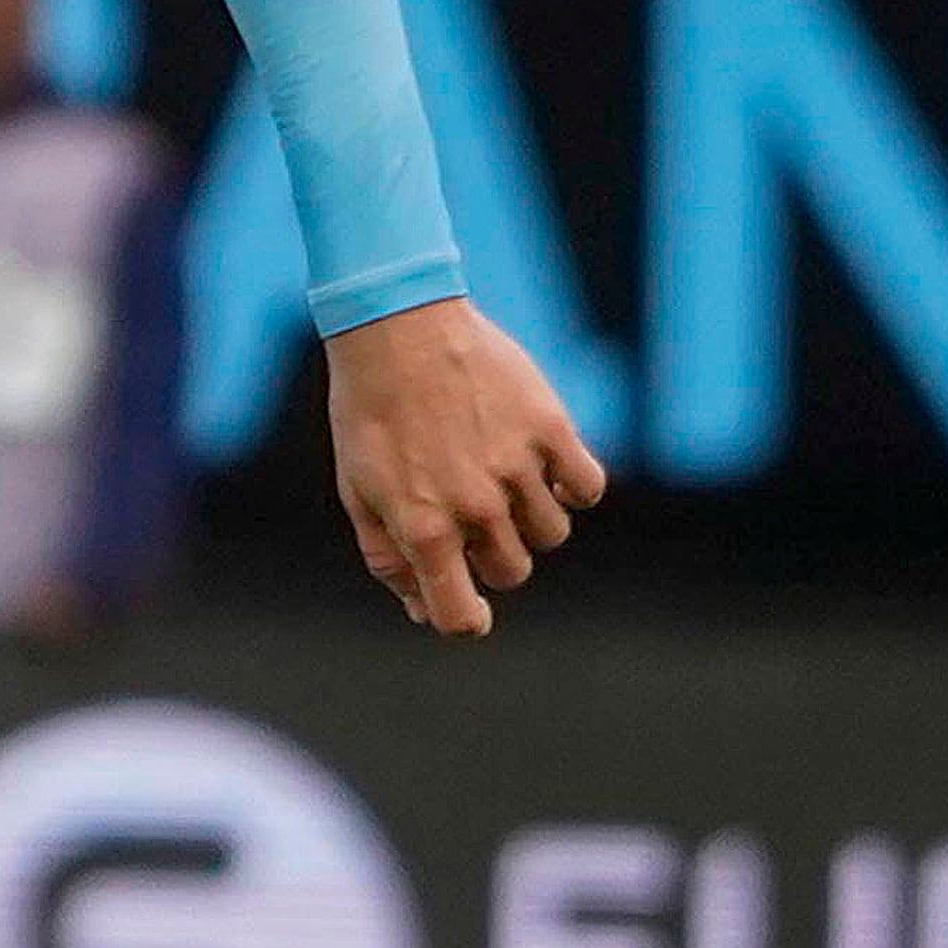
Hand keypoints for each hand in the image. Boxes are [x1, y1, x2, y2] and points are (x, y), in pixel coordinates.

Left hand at [325, 297, 606, 636]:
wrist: (395, 328)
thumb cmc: (370, 414)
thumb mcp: (360, 490)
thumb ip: (390, 557)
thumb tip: (420, 611)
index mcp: (423, 527)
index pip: (460, 615)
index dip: (465, 620)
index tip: (470, 608)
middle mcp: (475, 505)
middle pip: (512, 571)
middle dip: (492, 554)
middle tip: (468, 510)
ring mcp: (517, 467)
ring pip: (551, 533)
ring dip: (529, 518)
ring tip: (498, 477)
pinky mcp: (549, 429)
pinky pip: (587, 487)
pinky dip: (572, 486)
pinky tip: (544, 466)